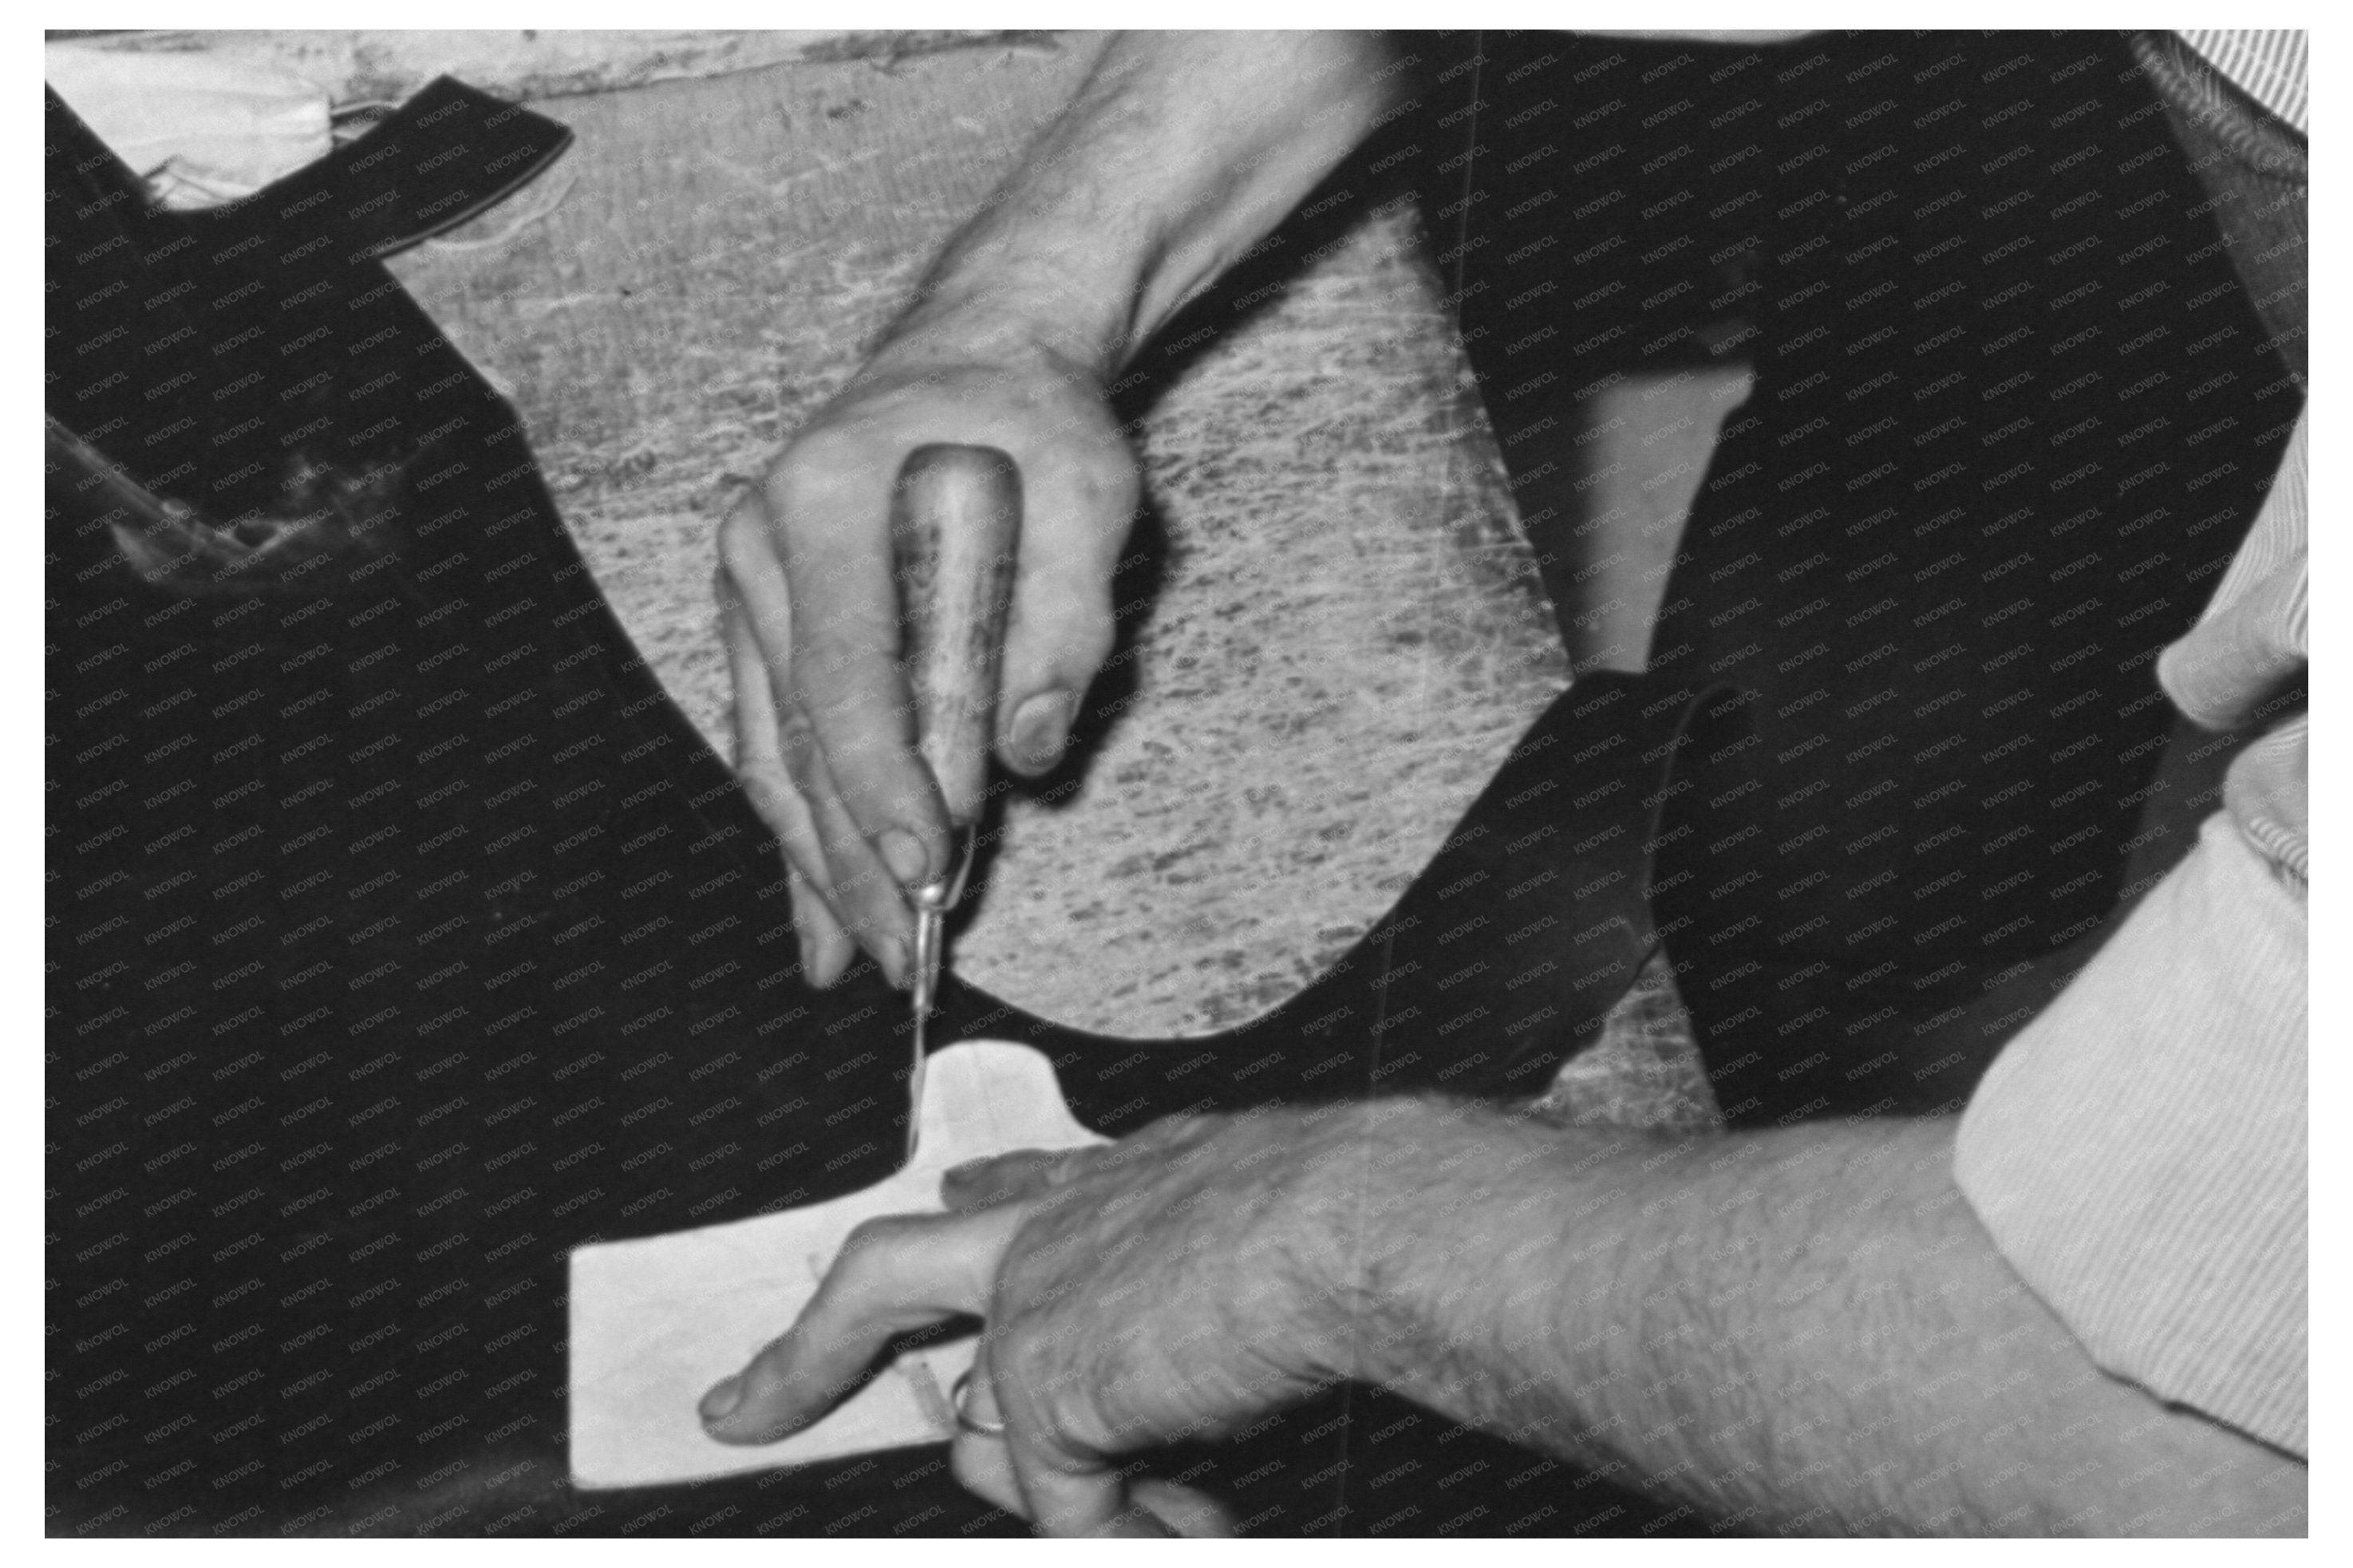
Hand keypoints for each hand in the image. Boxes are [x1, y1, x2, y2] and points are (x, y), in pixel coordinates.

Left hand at [698, 1106, 1374, 1534]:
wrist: (1349, 1218)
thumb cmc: (1345, 1203)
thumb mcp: (1255, 1203)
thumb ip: (1208, 1249)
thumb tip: (1229, 1321)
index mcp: (1112, 1179)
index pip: (1007, 1196)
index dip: (976, 1215)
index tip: (949, 1207)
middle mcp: (1050, 1231)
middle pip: (887, 1282)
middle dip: (807, 1355)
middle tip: (741, 1407)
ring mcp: (1029, 1311)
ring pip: (988, 1438)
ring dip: (1079, 1491)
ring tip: (1191, 1512)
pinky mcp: (1043, 1392)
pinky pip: (1067, 1512)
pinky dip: (1135, 1536)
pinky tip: (1202, 1525)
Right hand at [717, 319, 1138, 986]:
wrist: (972, 359)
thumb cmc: (1033, 423)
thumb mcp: (1089, 494)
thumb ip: (1066, 619)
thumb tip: (1029, 754)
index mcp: (827, 502)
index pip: (845, 676)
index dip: (883, 785)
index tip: (927, 868)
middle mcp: (762, 544)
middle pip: (796, 735)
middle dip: (849, 859)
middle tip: (904, 955)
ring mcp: (749, 583)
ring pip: (773, 754)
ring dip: (816, 865)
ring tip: (854, 960)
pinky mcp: (763, 619)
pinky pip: (776, 741)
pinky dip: (802, 827)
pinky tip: (816, 910)